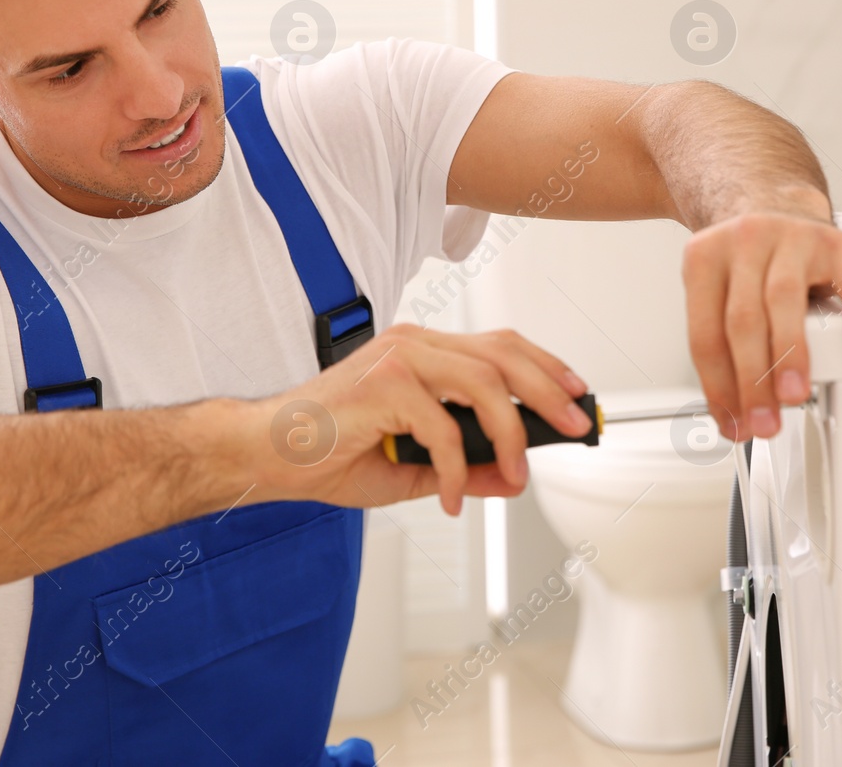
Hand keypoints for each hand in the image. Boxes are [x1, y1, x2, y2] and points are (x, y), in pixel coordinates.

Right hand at [248, 324, 591, 515]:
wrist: (265, 454)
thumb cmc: (328, 453)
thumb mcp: (412, 469)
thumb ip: (464, 466)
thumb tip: (512, 476)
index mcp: (422, 351)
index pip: (499, 346)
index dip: (545, 367)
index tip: (576, 396)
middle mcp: (414, 344)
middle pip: (504, 354)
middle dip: (550, 391)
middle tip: (575, 425)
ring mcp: (398, 358)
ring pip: (484, 383)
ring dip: (511, 432)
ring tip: (517, 473)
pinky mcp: (383, 384)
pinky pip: (441, 428)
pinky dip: (454, 469)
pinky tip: (447, 497)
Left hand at [682, 209, 841, 439]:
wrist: (769, 200)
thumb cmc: (741, 260)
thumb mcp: (712, 288)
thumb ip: (718, 341)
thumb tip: (730, 412)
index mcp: (703, 260)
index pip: (706, 335)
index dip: (718, 386)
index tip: (733, 422)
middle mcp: (744, 244)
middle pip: (743, 320)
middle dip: (753, 380)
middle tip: (763, 421)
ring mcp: (790, 239)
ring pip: (784, 299)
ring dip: (790, 355)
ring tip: (794, 395)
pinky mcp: (833, 241)